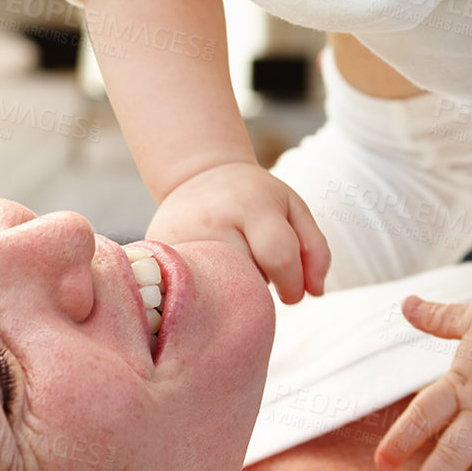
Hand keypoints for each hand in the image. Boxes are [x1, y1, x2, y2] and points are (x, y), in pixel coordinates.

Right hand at [146, 162, 330, 303]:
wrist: (197, 175)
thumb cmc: (253, 198)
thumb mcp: (292, 208)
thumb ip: (315, 249)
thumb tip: (315, 294)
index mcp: (251, 206)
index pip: (279, 257)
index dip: (292, 285)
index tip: (291, 295)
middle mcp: (212, 220)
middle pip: (245, 280)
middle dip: (257, 288)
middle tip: (253, 274)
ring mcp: (179, 237)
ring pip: (215, 291)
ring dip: (228, 291)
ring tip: (228, 268)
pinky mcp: (156, 251)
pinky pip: (185, 289)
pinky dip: (200, 292)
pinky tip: (204, 276)